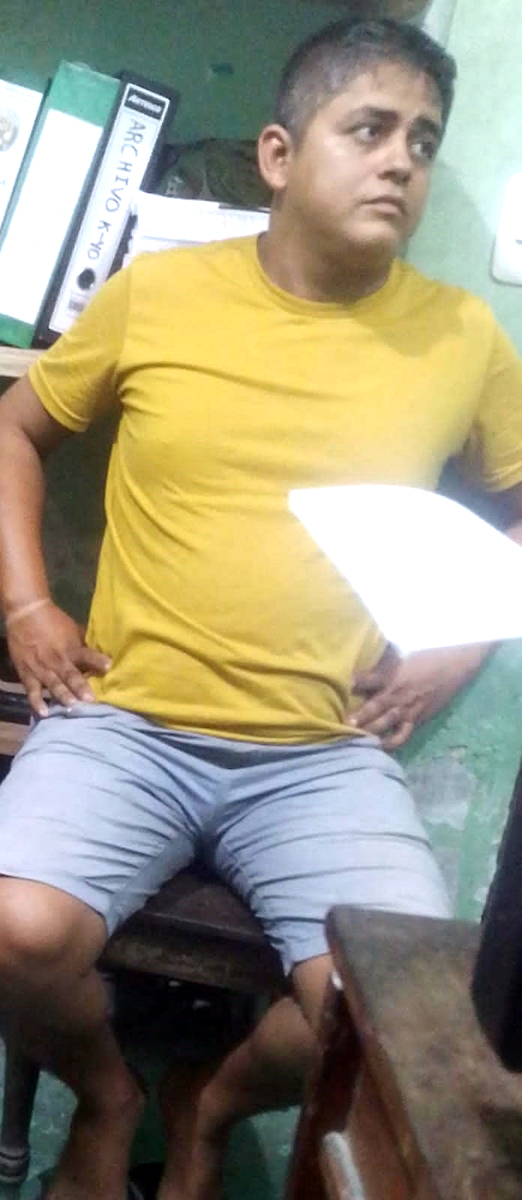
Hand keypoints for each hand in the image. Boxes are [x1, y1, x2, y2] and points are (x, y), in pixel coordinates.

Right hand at [6, 602, 110, 717]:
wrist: (25, 613)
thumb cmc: (54, 621)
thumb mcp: (73, 629)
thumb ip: (84, 644)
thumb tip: (101, 654)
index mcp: (71, 648)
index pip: (86, 655)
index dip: (97, 660)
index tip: (109, 666)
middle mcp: (57, 660)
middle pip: (70, 675)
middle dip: (80, 687)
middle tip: (90, 699)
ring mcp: (41, 668)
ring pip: (53, 684)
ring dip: (63, 695)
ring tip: (72, 706)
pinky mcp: (27, 674)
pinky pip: (32, 691)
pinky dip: (37, 702)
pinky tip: (44, 713)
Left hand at [350, 642, 489, 749]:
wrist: (454, 666)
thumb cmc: (426, 657)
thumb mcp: (401, 654)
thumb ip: (382, 662)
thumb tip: (363, 656)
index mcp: (392, 675)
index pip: (368, 679)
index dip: (355, 682)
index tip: (341, 687)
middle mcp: (397, 693)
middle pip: (375, 706)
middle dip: (359, 716)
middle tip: (343, 724)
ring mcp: (407, 708)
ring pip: (386, 723)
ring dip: (371, 730)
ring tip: (354, 738)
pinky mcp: (416, 719)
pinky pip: (402, 734)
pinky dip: (391, 742)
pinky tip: (379, 748)